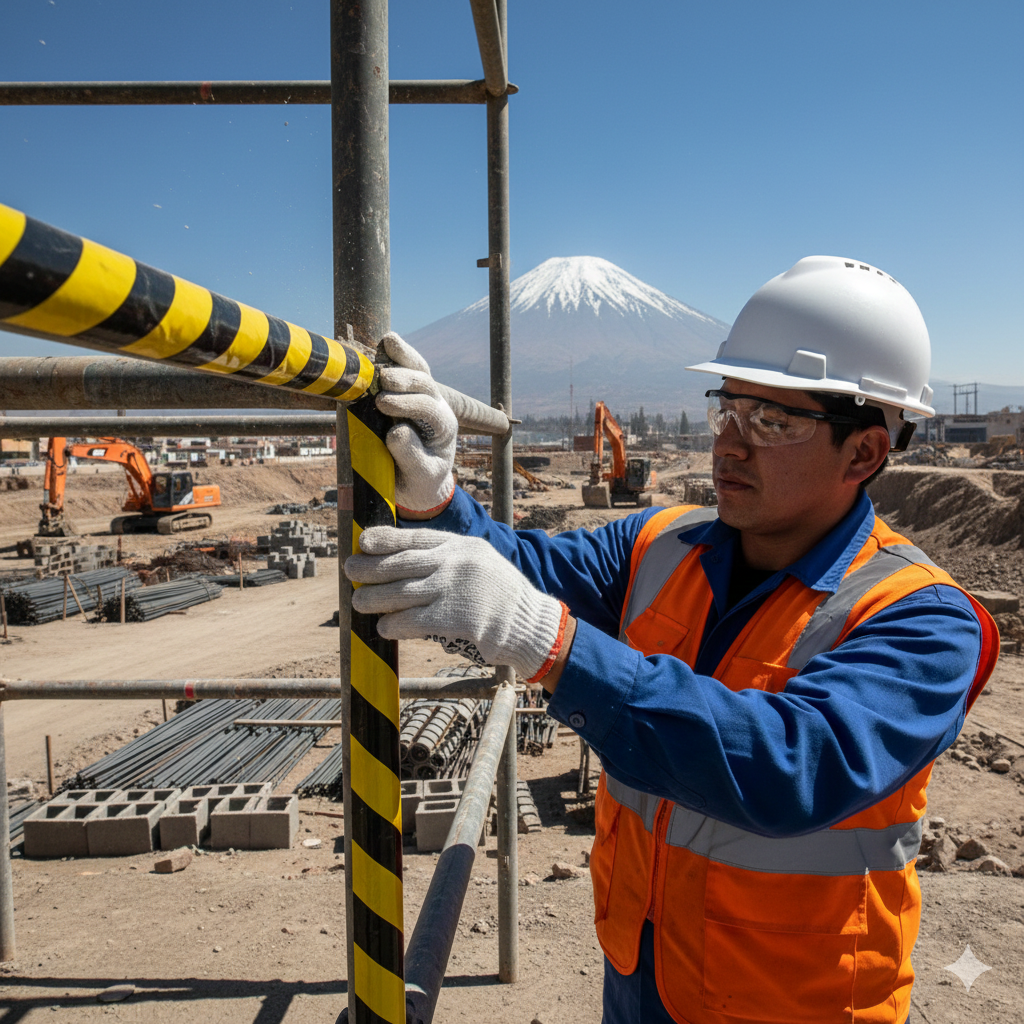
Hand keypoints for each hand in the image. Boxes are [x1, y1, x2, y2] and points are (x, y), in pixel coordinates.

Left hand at [345, 526, 567, 681]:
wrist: (529, 622)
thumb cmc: (500, 596)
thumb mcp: (479, 562)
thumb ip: (449, 559)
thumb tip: (407, 563)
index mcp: (461, 546)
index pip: (415, 538)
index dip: (385, 539)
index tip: (364, 541)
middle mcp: (455, 562)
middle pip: (402, 563)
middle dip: (371, 568)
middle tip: (350, 571)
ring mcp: (454, 589)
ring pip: (402, 592)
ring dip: (375, 599)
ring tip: (358, 603)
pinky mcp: (455, 618)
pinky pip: (413, 620)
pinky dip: (394, 624)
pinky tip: (383, 628)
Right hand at [375, 332, 456, 516]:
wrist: (420, 481)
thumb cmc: (420, 481)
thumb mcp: (419, 477)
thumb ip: (411, 457)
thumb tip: (397, 431)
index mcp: (443, 428)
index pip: (430, 410)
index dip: (408, 404)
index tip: (383, 404)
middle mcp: (437, 408)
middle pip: (427, 384)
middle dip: (406, 378)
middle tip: (384, 379)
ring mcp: (424, 397)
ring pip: (420, 370)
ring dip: (404, 356)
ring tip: (387, 343)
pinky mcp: (408, 393)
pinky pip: (407, 368)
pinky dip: (397, 355)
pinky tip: (385, 341)